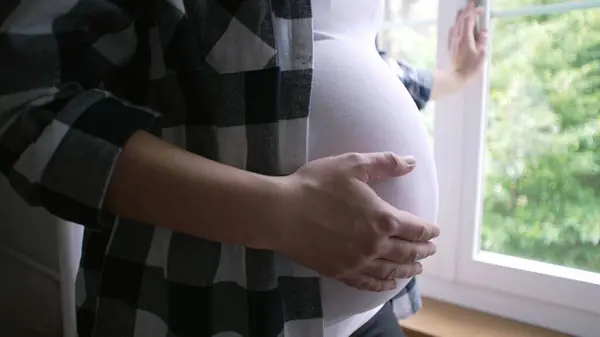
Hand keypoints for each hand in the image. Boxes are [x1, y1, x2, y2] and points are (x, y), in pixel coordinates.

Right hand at [275, 152, 439, 291]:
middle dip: (423, 251)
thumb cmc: (315, 185)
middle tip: (430, 250)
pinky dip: (382, 285)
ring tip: (416, 269)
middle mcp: (375, 245)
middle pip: (407, 252)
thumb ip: (384, 163)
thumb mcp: (351, 165)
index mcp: (382, 217)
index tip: (435, 231)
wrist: (281, 213)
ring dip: (408, 270)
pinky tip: (387, 284)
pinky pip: (368, 283)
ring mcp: (357, 262)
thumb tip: (412, 162)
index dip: (429, 230)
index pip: (415, 228)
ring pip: (391, 271)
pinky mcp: (340, 272)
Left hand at [448, 0, 488, 81]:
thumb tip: (484, 31)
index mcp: (466, 38)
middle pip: (461, 20)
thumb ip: (483, 41)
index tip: (480, 9)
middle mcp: (457, 38)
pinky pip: (452, 32)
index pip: (469, 20)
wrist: (457, 77)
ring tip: (463, 11)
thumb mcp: (481, 54)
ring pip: (455, 25)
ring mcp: (452, 42)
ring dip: (460, 17)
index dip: (474, 13)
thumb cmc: (470, 68)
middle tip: (471, 4)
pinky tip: (456, 26)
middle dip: (467, 11)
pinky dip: (456, 26)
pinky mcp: (450, 47)